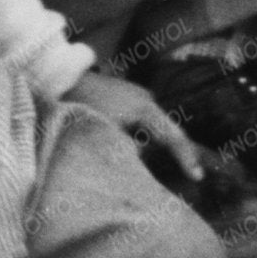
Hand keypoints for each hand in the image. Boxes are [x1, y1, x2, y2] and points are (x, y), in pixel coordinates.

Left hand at [64, 69, 214, 198]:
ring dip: (145, 144)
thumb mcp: (105, 135)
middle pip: (163, 133)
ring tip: (133, 161)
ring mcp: (136, 94)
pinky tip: (122, 143)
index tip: (198, 177)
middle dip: (165, 154)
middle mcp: (146, 98)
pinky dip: (135, 135)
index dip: (186, 159)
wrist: (58, 80)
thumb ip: (128, 152)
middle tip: (175, 175)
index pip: (174, 137)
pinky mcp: (124, 95)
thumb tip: (141, 162)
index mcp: (145, 108)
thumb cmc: (80, 108)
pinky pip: (137, 122)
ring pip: (149, 128)